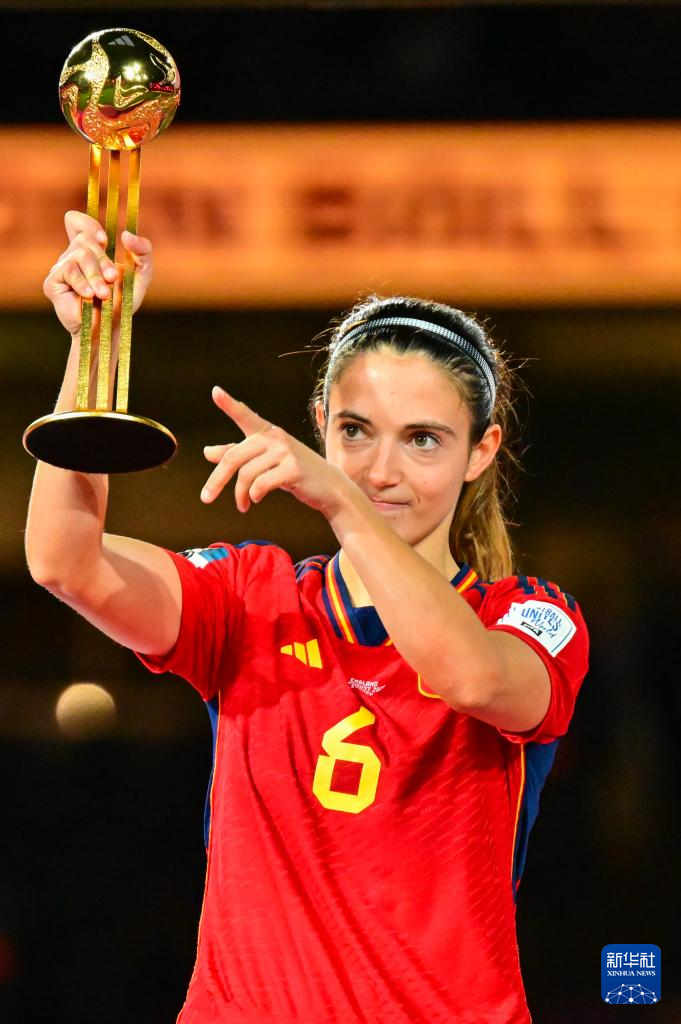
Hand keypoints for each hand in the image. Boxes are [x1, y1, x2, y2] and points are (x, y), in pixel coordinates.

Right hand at [43, 210, 152, 336]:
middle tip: (113, 279)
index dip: (87, 224)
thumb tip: (126, 235)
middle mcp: (72, 257)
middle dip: (103, 260)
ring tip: (104, 294)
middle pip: (84, 240)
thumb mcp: (141, 275)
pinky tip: (89, 296)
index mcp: (89, 250)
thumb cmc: (123, 302)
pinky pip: (67, 271)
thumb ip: (143, 251)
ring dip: (96, 275)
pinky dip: (82, 283)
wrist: (109, 329)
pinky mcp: (53, 284)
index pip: (75, 222)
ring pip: (78, 255)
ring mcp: (60, 269)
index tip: (104, 239)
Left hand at [202, 386, 348, 516]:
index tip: (215, 391)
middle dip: (217, 480)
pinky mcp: (292, 468)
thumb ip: (239, 455)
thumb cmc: (295, 472)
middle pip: (233, 457)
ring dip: (240, 494)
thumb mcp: (266, 462)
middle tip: (206, 498)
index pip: (245, 416)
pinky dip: (254, 495)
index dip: (229, 404)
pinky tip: (256, 500)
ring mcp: (285, 451)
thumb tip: (207, 452)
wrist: (329, 486)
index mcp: (267, 433)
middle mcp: (275, 437)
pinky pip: (261, 484)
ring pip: (246, 474)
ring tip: (243, 505)